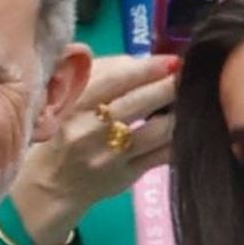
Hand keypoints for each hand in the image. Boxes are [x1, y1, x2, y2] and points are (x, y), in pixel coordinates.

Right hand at [10, 53, 179, 244]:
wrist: (52, 184)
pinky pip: (162, 156)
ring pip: (157, 132)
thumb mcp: (70, 96)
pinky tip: (187, 126)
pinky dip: (179, 138)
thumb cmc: (65, 128)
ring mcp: (110, 158)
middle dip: (169, 87)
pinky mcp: (127, 177)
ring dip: (180, 113)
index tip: (172, 60)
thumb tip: (143, 62)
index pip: (114, 81)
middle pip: (138, 105)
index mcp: (74, 106)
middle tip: (189, 75)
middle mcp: (90, 132)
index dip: (146, 69)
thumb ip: (102, 73)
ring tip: (191, 99)